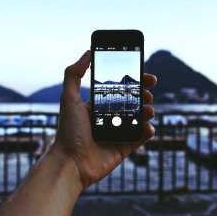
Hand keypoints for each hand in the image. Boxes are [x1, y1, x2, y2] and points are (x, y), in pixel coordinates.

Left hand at [51, 50, 156, 188]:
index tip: (146, 75)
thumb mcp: (68, 98)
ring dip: (148, 111)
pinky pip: (142, 137)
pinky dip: (148, 131)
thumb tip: (88, 52)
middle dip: (144, 94)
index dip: (134, 82)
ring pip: (140, 118)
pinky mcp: (125, 148)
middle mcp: (109, 118)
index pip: (119, 90)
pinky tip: (148, 126)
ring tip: (148, 109)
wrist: (71, 163)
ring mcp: (118, 133)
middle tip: (148, 92)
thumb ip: (74, 74)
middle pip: (133, 102)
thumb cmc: (68, 131)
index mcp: (98, 106)